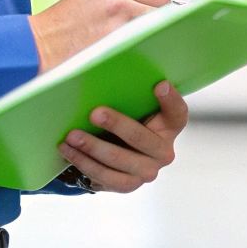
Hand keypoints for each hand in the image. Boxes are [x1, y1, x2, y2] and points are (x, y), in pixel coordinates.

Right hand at [28, 0, 170, 72]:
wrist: (30, 49)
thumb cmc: (57, 28)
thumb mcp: (88, 1)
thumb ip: (119, 2)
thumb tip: (150, 15)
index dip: (159, 10)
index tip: (157, 21)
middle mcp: (120, 2)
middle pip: (163, 14)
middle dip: (161, 27)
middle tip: (156, 40)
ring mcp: (120, 28)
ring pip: (156, 36)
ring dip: (155, 44)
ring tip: (145, 55)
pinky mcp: (117, 53)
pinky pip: (145, 56)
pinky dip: (144, 61)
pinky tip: (136, 67)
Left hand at [57, 83, 188, 193]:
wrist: (113, 155)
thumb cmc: (123, 121)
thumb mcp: (130, 107)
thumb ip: (126, 92)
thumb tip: (95, 62)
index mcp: (169, 127)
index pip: (178, 114)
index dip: (171, 101)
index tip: (159, 85)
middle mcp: (164, 152)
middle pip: (144, 140)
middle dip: (118, 125)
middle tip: (94, 113)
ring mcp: (147, 171)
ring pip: (121, 161)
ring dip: (93, 148)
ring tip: (71, 136)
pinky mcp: (128, 185)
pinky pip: (106, 177)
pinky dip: (85, 163)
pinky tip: (68, 151)